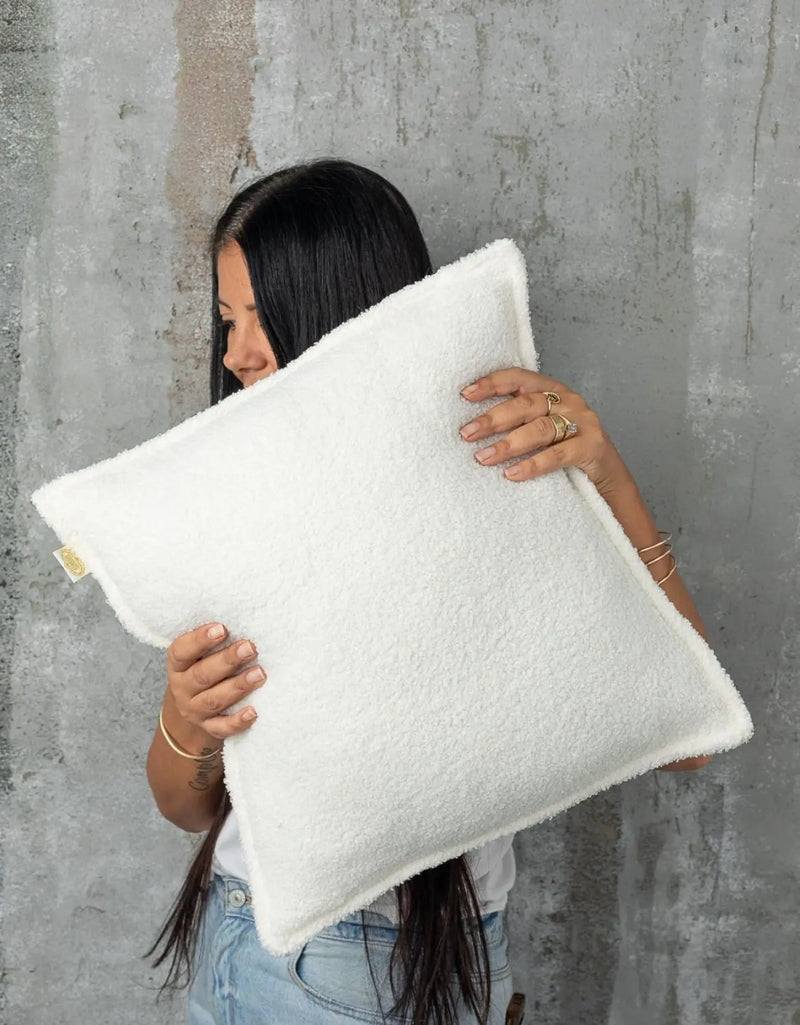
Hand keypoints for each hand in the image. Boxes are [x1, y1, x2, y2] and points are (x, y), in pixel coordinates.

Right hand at [165, 622, 266, 742]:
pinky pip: (222, 728)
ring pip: (214, 700)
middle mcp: (182, 688)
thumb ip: (215, 641)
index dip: (200, 640)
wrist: (193, 709)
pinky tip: (253, 712)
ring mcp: (194, 710)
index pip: (182, 652)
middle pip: (202, 676)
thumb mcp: (200, 655)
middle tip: (250, 648)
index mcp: (178, 665)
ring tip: (259, 674)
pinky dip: (237, 722)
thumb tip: (246, 620)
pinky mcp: (208, 728)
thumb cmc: (204, 670)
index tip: (222, 628)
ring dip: (238, 686)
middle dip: (227, 661)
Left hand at [458, 367, 628, 494]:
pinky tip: (511, 474)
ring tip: (483, 457)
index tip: (465, 394)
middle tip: (467, 434)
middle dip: (492, 419)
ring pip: (539, 429)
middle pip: (525, 405)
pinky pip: (557, 455)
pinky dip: (532, 465)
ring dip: (507, 445)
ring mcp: (583, 422)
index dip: (492, 384)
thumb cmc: (566, 450)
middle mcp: (568, 400)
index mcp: (552, 390)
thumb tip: (473, 428)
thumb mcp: (541, 429)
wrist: (607, 476)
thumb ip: (517, 421)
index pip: (518, 378)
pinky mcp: (592, 446)